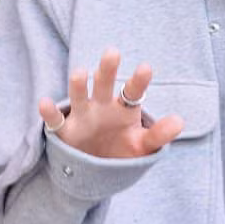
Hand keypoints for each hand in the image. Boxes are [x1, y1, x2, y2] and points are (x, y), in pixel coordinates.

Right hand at [38, 48, 183, 159]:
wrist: (97, 171)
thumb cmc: (123, 151)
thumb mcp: (143, 146)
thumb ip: (159, 135)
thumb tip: (180, 121)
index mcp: (123, 108)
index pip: (132, 91)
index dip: (138, 81)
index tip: (146, 68)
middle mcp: (101, 106)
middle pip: (104, 84)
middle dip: (107, 70)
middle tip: (113, 52)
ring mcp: (82, 116)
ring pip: (79, 95)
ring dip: (78, 85)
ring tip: (81, 73)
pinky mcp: (64, 131)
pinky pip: (55, 120)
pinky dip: (49, 112)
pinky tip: (44, 102)